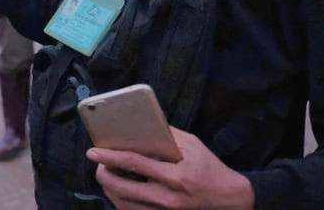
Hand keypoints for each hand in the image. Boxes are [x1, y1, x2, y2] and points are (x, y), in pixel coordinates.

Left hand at [87, 127, 253, 209]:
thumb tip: (143, 122)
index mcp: (174, 177)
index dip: (110, 157)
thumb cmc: (210, 169)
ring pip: (123, 204)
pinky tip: (119, 190)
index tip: (93, 151)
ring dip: (109, 189)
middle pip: (121, 189)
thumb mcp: (193, 146)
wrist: (230, 200)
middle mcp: (166, 198)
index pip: (134, 164)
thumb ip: (167, 134)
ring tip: (107, 174)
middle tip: (98, 163)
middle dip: (103, 174)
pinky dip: (121, 201)